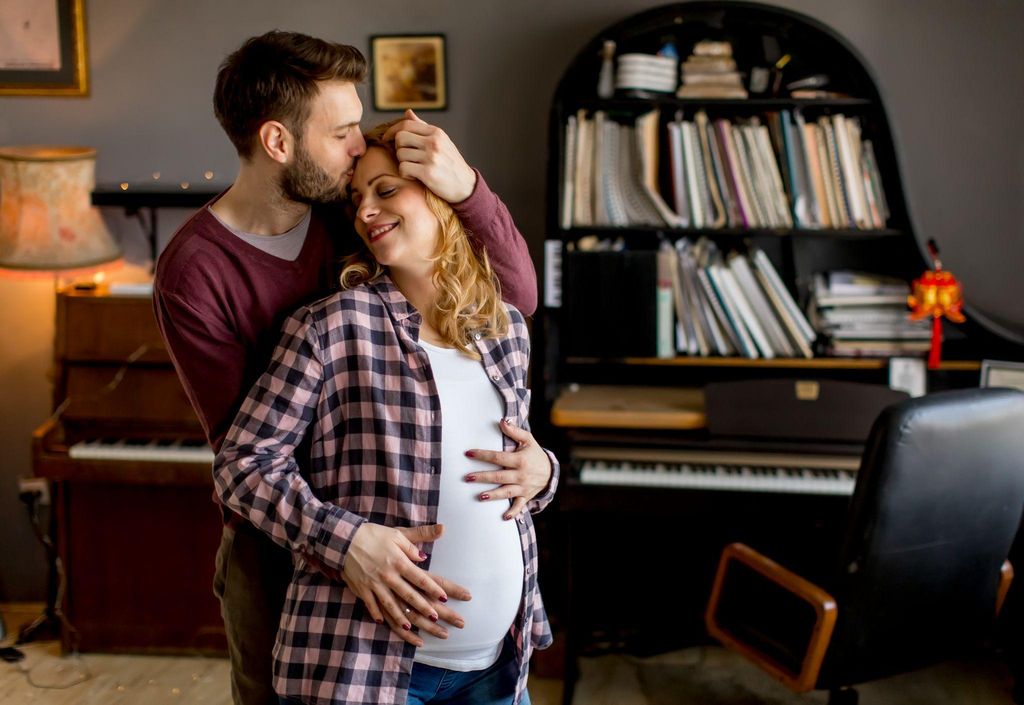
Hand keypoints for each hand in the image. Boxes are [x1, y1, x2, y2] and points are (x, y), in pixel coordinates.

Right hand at [342, 522, 470, 646]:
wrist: (344, 539)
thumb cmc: (373, 535)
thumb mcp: (397, 533)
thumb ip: (414, 542)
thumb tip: (425, 556)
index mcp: (399, 561)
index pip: (420, 578)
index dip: (433, 589)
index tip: (444, 598)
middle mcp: (388, 575)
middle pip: (409, 595)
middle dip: (423, 607)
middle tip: (436, 618)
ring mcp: (374, 584)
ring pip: (391, 605)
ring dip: (402, 617)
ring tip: (412, 628)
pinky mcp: (362, 589)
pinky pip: (371, 606)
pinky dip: (377, 615)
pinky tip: (384, 623)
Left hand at [382, 109, 476, 202]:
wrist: (466, 185)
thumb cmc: (450, 163)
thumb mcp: (441, 141)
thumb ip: (423, 128)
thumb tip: (408, 112)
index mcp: (436, 132)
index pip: (406, 124)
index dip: (392, 131)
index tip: (386, 139)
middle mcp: (434, 142)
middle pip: (400, 138)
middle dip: (398, 148)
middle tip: (405, 157)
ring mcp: (431, 157)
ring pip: (400, 154)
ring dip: (402, 163)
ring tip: (413, 168)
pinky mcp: (428, 173)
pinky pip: (403, 168)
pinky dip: (404, 174)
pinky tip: (413, 176)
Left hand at [464, 418, 552, 519]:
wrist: (551, 471)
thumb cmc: (535, 454)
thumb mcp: (528, 440)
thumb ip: (514, 431)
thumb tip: (501, 421)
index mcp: (520, 460)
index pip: (498, 457)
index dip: (483, 455)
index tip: (468, 453)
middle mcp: (521, 475)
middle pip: (499, 477)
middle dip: (483, 477)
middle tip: (467, 478)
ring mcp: (524, 487)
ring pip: (506, 492)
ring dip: (493, 495)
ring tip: (480, 497)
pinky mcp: (526, 497)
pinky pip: (519, 506)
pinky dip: (513, 512)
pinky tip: (504, 517)